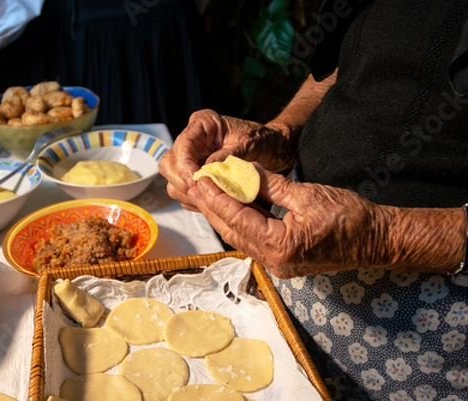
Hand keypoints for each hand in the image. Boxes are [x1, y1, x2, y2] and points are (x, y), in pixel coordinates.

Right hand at [159, 109, 289, 210]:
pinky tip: (211, 202)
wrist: (271, 148)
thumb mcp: (249, 144)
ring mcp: (191, 159)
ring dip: (187, 193)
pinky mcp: (194, 175)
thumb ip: (228, 155)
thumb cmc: (261, 140)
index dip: (185, 164)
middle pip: (169, 163)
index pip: (183, 144)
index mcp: (202, 123)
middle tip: (201, 193)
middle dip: (182, 180)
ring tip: (208, 199)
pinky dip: (194, 200)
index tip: (195, 180)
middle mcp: (192, 140)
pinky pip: (184, 192)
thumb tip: (207, 169)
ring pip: (173, 180)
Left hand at [189, 167, 391, 277]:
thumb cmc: (350, 217)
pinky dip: (241, 221)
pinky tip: (232, 205)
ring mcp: (278, 264)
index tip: (201, 180)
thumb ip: (272, 186)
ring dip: (224, 215)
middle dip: (213, 207)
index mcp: (281, 246)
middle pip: (233, 231)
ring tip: (209, 192)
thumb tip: (244, 173)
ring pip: (241, 237)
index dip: (217, 198)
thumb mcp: (307, 195)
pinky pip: (253, 240)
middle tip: (198, 184)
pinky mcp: (282, 261)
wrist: (377, 240)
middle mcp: (274, 261)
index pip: (238, 219)